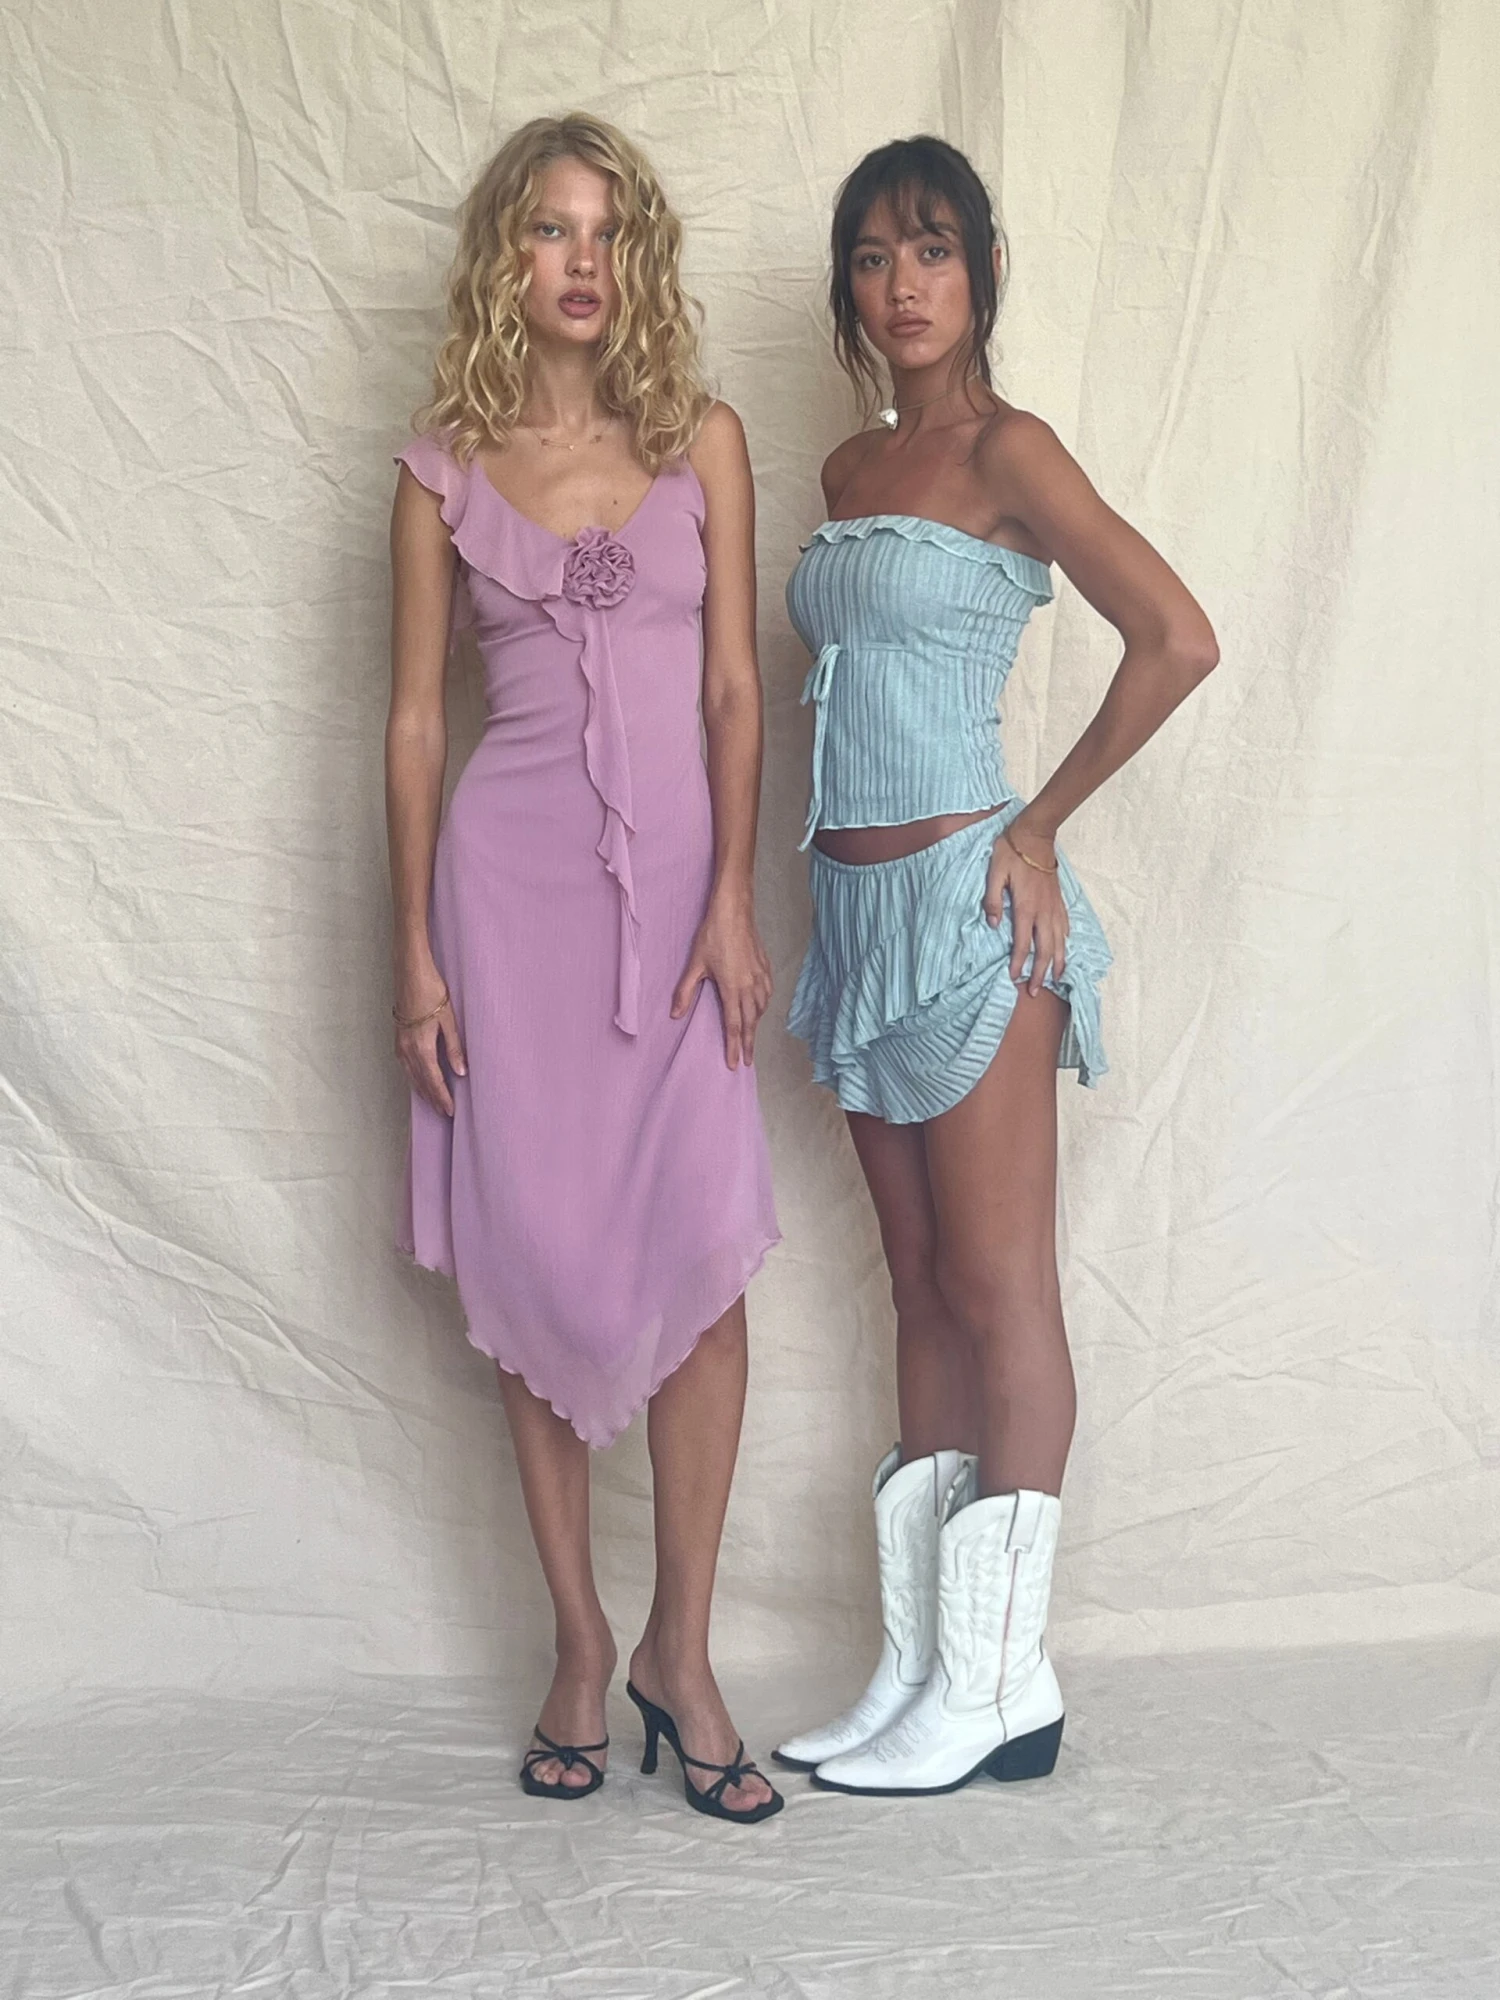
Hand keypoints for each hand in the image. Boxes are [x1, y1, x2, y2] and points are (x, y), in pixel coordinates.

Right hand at [394, 968, 467, 1116]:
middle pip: (421, 1082)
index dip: (442, 1097)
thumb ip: (454, 1048)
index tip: (449, 1111)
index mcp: (421, 1047)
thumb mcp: (449, 1020)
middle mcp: (407, 1050)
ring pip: (411, 1076)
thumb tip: (461, 1072)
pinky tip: (419, 1082)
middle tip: (444, 1113)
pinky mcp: (398, 1039)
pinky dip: (414, 1079)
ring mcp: (400, 1046)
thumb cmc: (432, 992)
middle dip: (433, 1099)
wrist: (410, 974)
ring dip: (423, 1091)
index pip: (433, 1080)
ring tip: (433, 1104)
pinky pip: (406, 1067)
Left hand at [672, 895, 773, 1068]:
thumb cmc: (713, 936)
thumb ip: (685, 992)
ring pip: (761, 1009)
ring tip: (751, 1038)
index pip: (733, 1025)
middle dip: (748, 1043)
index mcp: (732, 988)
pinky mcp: (765, 967)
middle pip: (750, 1022)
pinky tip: (761, 1008)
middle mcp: (750, 986)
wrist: (734, 912)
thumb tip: (675, 1015)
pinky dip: (764, 1006)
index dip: (732, 1046)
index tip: (733, 1064)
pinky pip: (768, 994)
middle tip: (747, 1061)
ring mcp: (760, 977)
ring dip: (756, 1025)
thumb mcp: (695, 965)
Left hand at [983, 818, 1068, 997]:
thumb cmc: (1011, 852)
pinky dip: (1065, 943)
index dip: (1018, 963)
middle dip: (1040, 973)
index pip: (1022, 944)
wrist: (1035, 835)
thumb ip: (992, 901)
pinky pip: (1065, 927)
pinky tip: (1064, 950)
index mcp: (1026, 907)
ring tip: (1056, 980)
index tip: (1013, 978)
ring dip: (1057, 963)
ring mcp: (1054, 907)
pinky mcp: (1060, 901)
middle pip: (1045, 950)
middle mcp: (1043, 912)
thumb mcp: (994, 873)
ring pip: (1059, 942)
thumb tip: (993, 926)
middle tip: (1035, 991)